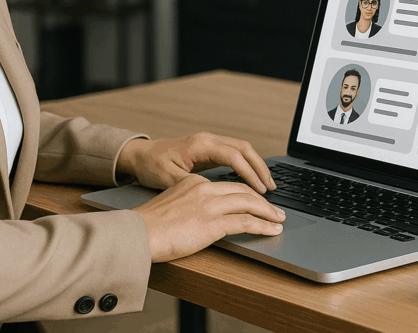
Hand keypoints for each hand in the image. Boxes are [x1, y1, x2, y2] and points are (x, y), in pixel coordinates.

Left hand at [117, 132, 275, 192]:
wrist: (140, 155)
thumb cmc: (152, 166)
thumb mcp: (169, 178)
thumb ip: (192, 185)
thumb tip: (214, 194)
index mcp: (200, 145)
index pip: (234, 156)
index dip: (249, 173)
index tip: (260, 190)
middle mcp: (208, 139)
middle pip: (244, 148)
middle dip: (260, 167)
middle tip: (271, 188)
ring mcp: (209, 142)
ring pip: (242, 149)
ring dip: (256, 165)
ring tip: (266, 185)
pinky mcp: (209, 149)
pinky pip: (234, 153)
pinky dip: (246, 165)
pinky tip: (252, 179)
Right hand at [132, 174, 285, 261]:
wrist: (138, 234)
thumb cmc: (149, 226)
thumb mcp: (171, 205)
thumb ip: (189, 204)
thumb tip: (201, 216)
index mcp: (194, 182)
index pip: (228, 185)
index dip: (247, 193)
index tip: (256, 200)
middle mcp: (205, 189)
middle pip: (243, 191)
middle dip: (263, 200)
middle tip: (276, 209)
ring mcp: (210, 205)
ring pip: (249, 203)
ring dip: (269, 212)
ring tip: (279, 220)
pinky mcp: (212, 224)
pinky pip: (246, 222)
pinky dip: (263, 225)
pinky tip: (272, 229)